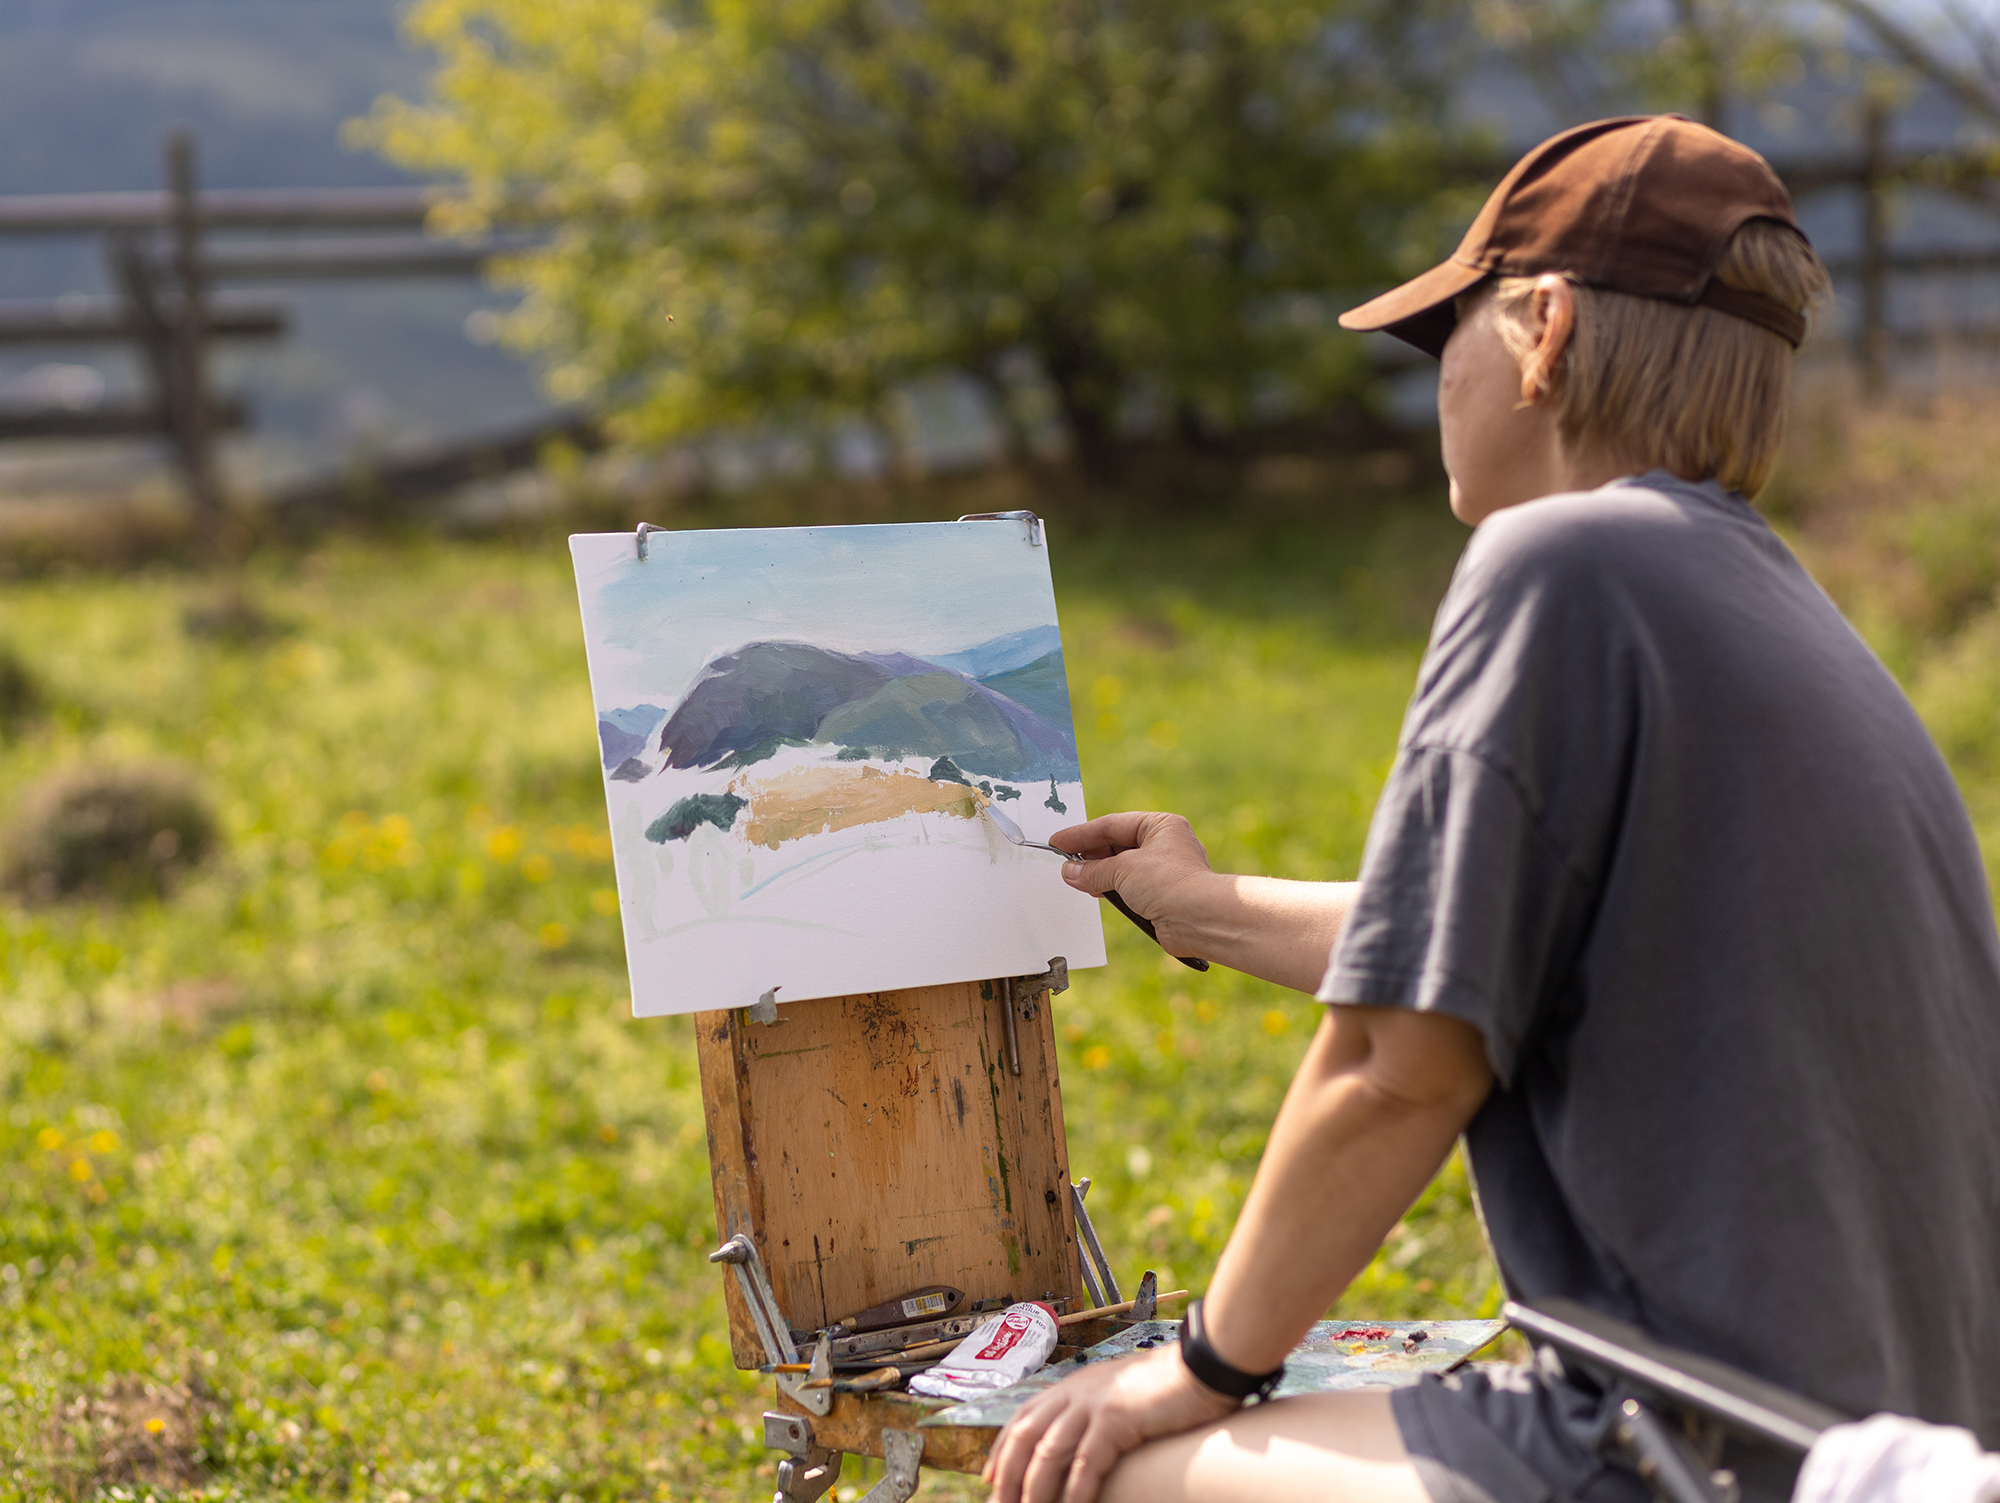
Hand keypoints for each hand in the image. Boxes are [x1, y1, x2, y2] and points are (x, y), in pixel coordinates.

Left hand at [982, 1346, 1237, 1502]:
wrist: (1202, 1366)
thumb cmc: (1169, 1387)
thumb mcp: (1121, 1396)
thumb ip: (1098, 1414)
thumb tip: (1086, 1444)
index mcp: (1074, 1386)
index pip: (1023, 1417)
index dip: (1002, 1449)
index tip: (989, 1477)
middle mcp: (1076, 1392)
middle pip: (1026, 1437)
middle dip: (1009, 1476)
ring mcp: (1094, 1403)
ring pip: (1048, 1453)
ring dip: (1035, 1490)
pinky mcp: (1116, 1418)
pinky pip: (1086, 1462)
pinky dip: (1076, 1490)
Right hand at [1050, 812, 1213, 957]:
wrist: (1199, 919)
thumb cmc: (1171, 883)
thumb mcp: (1122, 869)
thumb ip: (1092, 870)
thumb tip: (1070, 872)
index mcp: (1161, 825)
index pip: (1113, 825)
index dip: (1082, 834)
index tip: (1059, 842)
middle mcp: (1165, 845)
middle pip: (1117, 845)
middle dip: (1090, 855)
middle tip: (1064, 862)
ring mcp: (1164, 870)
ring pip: (1122, 867)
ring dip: (1098, 873)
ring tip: (1074, 878)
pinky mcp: (1162, 894)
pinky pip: (1129, 887)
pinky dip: (1110, 889)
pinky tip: (1094, 892)